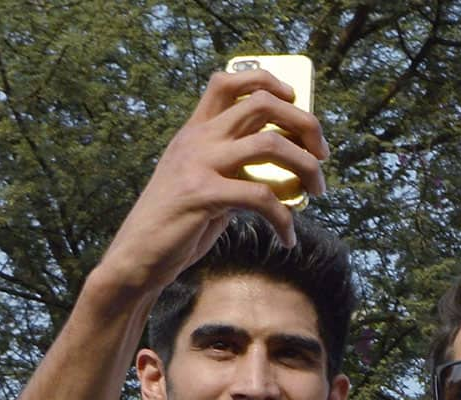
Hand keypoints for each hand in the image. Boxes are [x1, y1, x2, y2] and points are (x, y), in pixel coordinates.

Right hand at [99, 69, 328, 295]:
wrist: (138, 256)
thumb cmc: (177, 225)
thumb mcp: (204, 186)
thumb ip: (234, 171)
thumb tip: (282, 173)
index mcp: (195, 132)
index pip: (229, 82)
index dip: (268, 82)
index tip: (294, 101)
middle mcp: (197, 140)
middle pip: (262, 105)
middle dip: (304, 124)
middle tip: (322, 155)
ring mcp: (199, 165)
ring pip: (269, 144)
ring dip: (306, 167)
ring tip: (318, 191)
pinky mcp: (202, 195)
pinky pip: (261, 197)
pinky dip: (284, 220)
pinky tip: (287, 238)